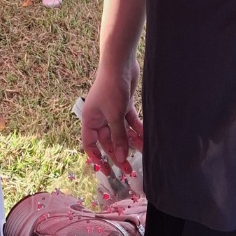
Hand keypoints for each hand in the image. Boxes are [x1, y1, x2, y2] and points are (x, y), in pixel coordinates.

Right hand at [80, 57, 142, 174]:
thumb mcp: (114, 116)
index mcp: (90, 120)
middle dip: (118, 153)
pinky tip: (145, 137)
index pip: (90, 144)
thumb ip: (118, 137)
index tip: (106, 171)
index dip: (96, 158)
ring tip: (142, 153)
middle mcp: (99, 117)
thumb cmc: (111, 88)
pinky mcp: (124, 105)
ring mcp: (112, 111)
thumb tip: (120, 158)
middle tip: (129, 167)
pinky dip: (136, 129)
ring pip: (121, 132)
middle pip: (108, 141)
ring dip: (130, 142)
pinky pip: (130, 122)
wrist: (120, 64)